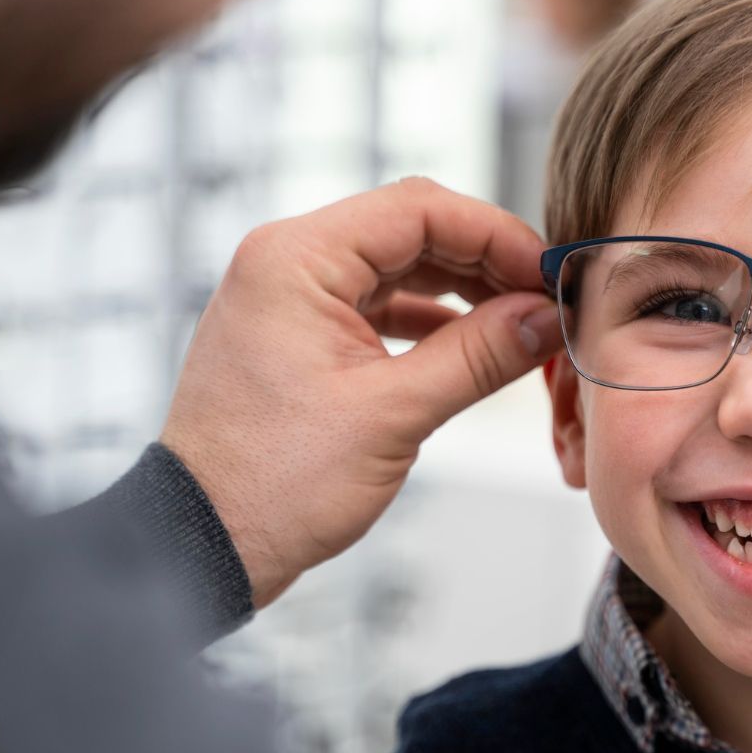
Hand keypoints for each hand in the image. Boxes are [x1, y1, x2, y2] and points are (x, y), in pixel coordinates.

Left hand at [161, 178, 563, 605]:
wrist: (201, 543)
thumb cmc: (273, 485)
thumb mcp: (392, 416)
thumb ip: (478, 358)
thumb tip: (547, 318)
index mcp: (296, 259)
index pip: (420, 209)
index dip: (497, 235)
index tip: (550, 274)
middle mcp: (287, 263)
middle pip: (411, 232)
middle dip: (486, 263)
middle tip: (547, 301)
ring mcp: (289, 299)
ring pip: (398, 269)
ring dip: (462, 294)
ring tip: (522, 327)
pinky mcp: (296, 337)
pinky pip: (375, 307)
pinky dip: (428, 324)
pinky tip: (473, 349)